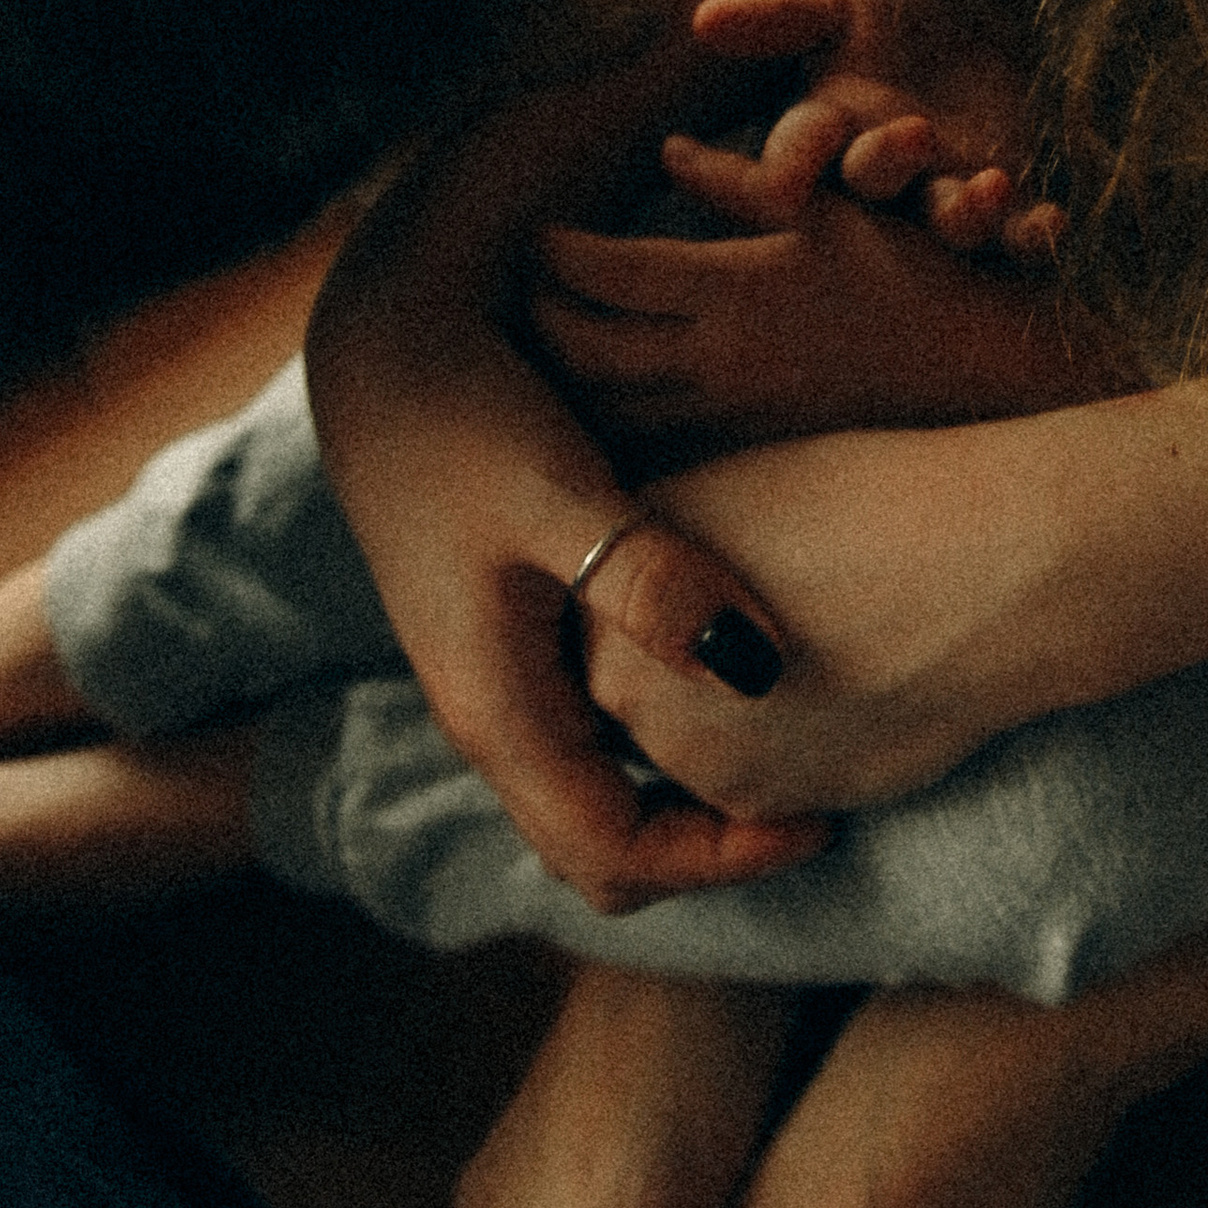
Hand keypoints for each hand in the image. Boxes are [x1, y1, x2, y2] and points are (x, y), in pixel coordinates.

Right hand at [305, 67, 833, 915]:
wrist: (387, 345)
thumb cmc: (466, 412)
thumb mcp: (563, 493)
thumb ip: (652, 581)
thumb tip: (759, 668)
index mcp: (500, 713)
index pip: (614, 859)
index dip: (722, 861)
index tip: (820, 817)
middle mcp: (496, 717)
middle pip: (606, 847)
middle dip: (709, 845)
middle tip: (817, 792)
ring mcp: (502, 678)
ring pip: (601, 787)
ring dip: (688, 789)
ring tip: (792, 741)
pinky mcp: (517, 631)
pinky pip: (597, 725)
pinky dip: (666, 730)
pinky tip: (734, 667)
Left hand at [531, 183, 1086, 442]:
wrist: (984, 370)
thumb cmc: (914, 272)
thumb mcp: (828, 212)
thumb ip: (741, 182)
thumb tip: (668, 152)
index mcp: (736, 286)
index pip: (606, 273)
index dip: (556, 253)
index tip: (540, 231)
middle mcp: (722, 358)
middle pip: (585, 350)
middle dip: (542, 316)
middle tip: (528, 285)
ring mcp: (733, 413)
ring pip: (609, 409)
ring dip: (567, 376)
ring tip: (553, 338)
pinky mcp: (751, 447)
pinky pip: (655, 443)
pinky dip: (615, 419)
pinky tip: (608, 396)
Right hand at [677, 0, 1058, 256]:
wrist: (982, 36)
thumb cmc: (895, 24)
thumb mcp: (841, 4)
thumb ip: (780, 16)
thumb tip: (702, 19)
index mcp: (827, 127)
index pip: (794, 151)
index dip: (789, 165)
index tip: (785, 182)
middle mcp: (878, 174)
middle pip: (870, 183)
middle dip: (885, 164)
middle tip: (911, 132)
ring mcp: (940, 194)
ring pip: (941, 218)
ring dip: (962, 210)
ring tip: (987, 185)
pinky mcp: (1003, 206)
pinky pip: (1015, 234)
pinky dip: (1032, 234)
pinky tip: (1053, 225)